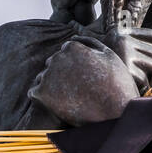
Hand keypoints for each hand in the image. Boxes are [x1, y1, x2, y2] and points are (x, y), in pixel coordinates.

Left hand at [27, 32, 151, 125]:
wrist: (115, 113)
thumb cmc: (116, 84)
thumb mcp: (109, 55)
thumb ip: (89, 43)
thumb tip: (72, 39)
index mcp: (71, 47)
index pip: (66, 53)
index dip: (77, 67)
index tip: (87, 79)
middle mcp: (57, 58)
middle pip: (54, 65)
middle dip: (63, 75)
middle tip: (81, 91)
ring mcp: (48, 75)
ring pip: (44, 78)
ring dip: (53, 87)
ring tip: (72, 99)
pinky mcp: (41, 94)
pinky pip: (35, 93)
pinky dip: (45, 99)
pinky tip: (60, 105)